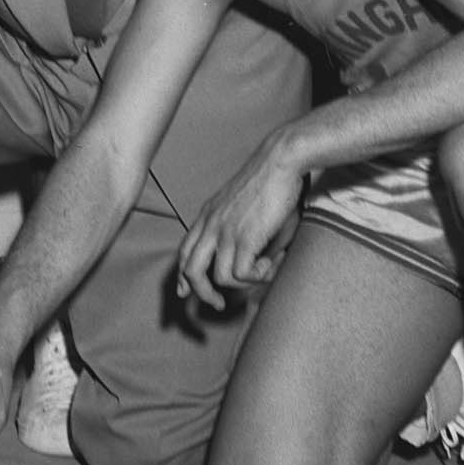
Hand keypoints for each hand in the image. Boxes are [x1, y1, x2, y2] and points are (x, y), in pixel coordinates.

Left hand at [176, 137, 308, 311]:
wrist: (280, 160)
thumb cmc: (271, 181)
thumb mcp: (247, 209)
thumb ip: (242, 235)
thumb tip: (253, 264)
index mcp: (208, 215)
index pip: (184, 250)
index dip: (182, 275)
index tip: (184, 292)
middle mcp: (211, 224)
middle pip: (190, 270)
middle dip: (202, 293)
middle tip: (219, 305)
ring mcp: (225, 231)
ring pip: (219, 277)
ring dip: (245, 282)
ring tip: (265, 269)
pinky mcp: (244, 237)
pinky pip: (241, 274)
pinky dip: (258, 276)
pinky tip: (271, 263)